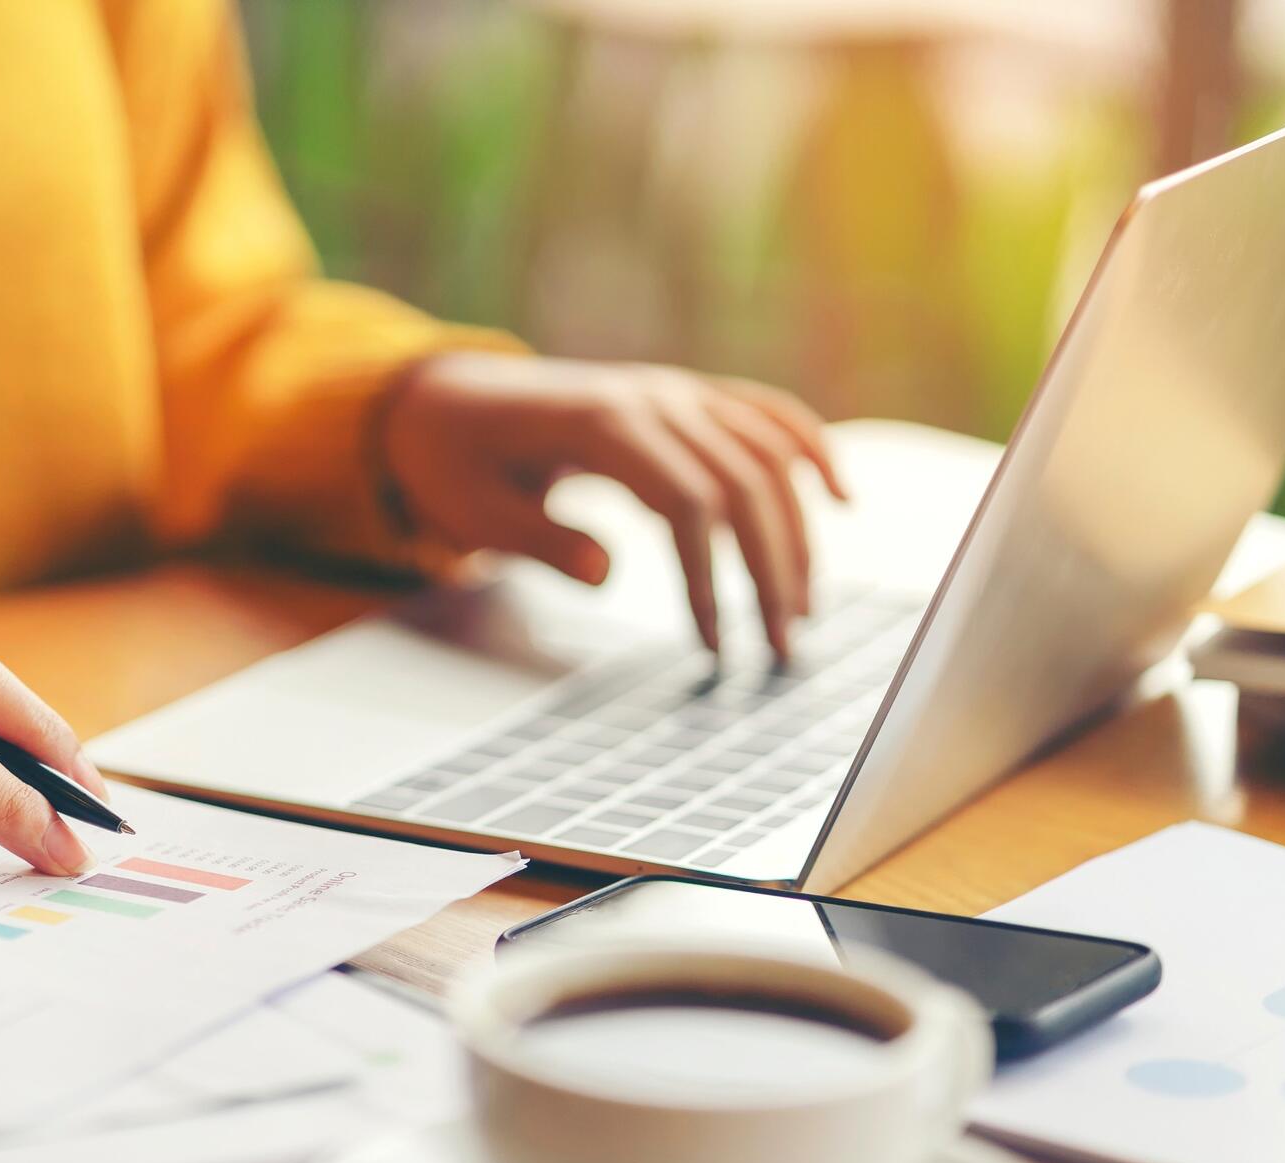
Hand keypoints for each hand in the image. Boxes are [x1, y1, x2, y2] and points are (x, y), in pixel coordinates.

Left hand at [378, 353, 845, 655]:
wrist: (443, 397)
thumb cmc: (454, 460)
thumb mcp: (472, 511)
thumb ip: (538, 542)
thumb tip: (607, 575)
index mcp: (600, 424)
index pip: (687, 501)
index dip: (710, 576)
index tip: (712, 644)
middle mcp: (652, 397)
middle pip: (742, 482)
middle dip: (771, 570)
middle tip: (781, 649)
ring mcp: (674, 390)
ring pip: (766, 455)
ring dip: (797, 532)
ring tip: (804, 609)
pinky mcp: (684, 397)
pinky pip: (765, 412)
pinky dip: (810, 450)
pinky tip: (842, 498)